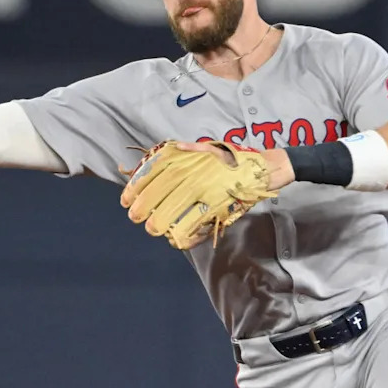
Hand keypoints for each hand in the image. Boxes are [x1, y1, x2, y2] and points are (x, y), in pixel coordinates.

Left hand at [119, 140, 283, 248]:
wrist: (262, 168)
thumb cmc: (228, 159)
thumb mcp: (202, 148)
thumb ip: (178, 153)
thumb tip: (150, 162)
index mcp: (185, 158)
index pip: (151, 173)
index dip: (134, 188)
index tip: (125, 200)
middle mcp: (191, 174)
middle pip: (158, 196)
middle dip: (142, 210)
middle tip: (135, 218)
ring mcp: (204, 192)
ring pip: (173, 213)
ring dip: (160, 224)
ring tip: (155, 229)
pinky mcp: (218, 208)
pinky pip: (194, 226)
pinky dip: (183, 236)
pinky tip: (177, 239)